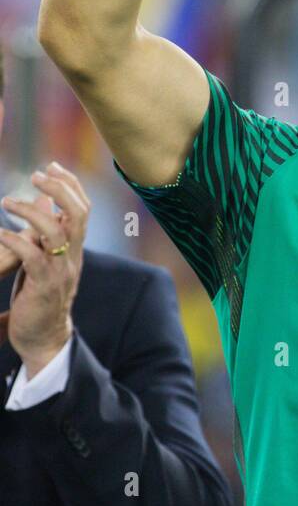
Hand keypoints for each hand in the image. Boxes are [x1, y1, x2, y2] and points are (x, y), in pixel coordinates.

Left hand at [0, 163, 88, 376]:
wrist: (44, 339)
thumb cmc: (41, 297)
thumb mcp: (48, 260)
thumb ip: (49, 233)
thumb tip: (45, 202)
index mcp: (76, 248)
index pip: (82, 208)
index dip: (70, 184)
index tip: (51, 166)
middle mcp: (73, 256)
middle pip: (78, 213)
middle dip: (59, 189)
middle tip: (37, 176)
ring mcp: (60, 271)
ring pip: (54, 230)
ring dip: (31, 211)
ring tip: (7, 201)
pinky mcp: (43, 285)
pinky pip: (31, 255)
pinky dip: (13, 239)